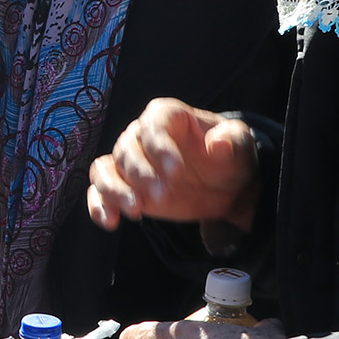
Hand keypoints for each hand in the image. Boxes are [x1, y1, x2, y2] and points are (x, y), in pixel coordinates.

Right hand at [87, 97, 259, 233]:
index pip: (152, 125)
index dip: (160, 146)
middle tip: (163, 196)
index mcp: (167, 117)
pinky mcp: (123, 187)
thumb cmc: (228, 158)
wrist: (223, 187)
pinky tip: (111, 222)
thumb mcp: (240, 145)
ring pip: (104, 169)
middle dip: (141, 174)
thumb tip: (217, 143)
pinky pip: (98, 192)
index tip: (176, 170)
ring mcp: (129, 163)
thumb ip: (231, 139)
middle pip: (126, 150)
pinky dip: (99, 205)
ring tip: (136, 211)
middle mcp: (141, 136)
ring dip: (115, 190)